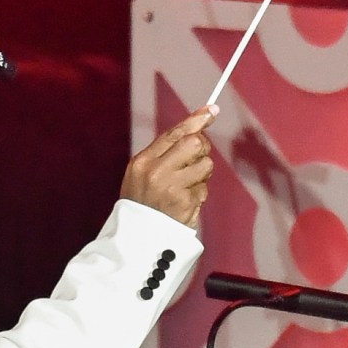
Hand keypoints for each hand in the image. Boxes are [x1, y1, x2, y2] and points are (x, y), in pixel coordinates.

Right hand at [122, 105, 217, 227]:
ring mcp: (172, 187)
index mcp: (143, 161)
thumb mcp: (141, 173)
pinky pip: (203, 190)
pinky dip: (197, 195)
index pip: (174, 133)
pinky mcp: (185, 203)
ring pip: (205, 166)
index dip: (196, 120)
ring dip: (201, 174)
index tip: (211, 110)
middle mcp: (157, 171)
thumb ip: (165, 152)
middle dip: (202, 148)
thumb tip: (196, 129)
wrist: (136, 237)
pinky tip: (183, 203)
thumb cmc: (141, 201)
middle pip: (194, 143)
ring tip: (186, 185)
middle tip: (195, 159)